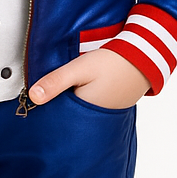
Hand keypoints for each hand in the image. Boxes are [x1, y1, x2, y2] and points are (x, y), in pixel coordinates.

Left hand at [28, 48, 150, 108]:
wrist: (144, 57)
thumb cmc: (112, 63)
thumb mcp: (79, 69)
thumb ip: (56, 82)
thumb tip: (33, 96)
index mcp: (84, 113)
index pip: (57, 119)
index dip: (45, 111)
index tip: (32, 103)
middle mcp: (95, 120)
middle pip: (67, 119)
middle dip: (56, 110)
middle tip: (44, 99)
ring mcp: (104, 115)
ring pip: (78, 114)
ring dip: (70, 105)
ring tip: (62, 94)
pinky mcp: (110, 108)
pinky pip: (90, 110)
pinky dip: (82, 102)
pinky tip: (78, 92)